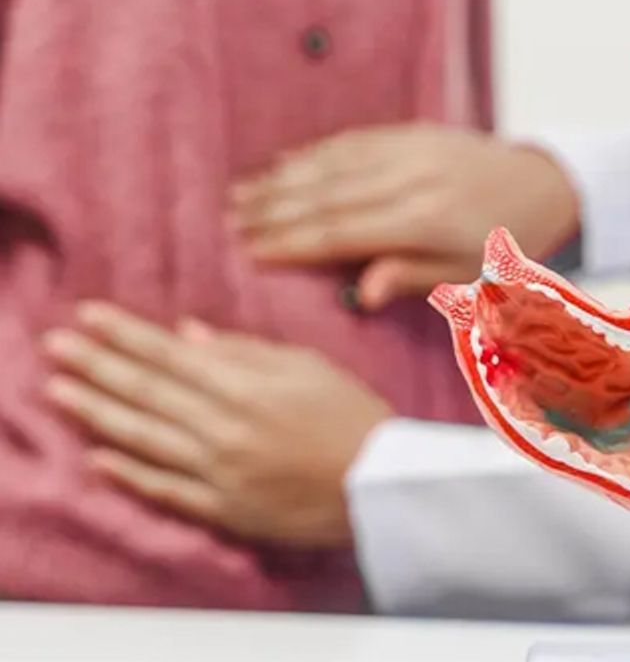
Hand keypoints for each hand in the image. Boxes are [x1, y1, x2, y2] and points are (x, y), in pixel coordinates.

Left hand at [42, 302, 392, 546]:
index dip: (124, 333)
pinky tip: (98, 458)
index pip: (168, 354)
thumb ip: (245, 351)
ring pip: (144, 439)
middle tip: (53, 345)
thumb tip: (187, 334)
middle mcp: (223, 428)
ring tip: (58, 393)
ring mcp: (219, 472)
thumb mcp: (308, 367)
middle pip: (145, 392)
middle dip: (95, 365)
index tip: (86, 315)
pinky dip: (129, 475)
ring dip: (96, 414)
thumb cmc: (353, 416)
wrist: (381, 484)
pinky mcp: (224, 509)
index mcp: (245, 387)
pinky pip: (166, 491)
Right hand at [231, 123, 579, 310]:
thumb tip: (360, 295)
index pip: (342, 232)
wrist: (541, 184)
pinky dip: (313, 153)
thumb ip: (410, 278)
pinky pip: (352, 141)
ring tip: (239, 196)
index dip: (293, 242)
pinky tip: (281, 164)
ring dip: (282, 180)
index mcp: (424, 222)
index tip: (250, 251)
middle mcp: (411, 180)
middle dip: (273, 209)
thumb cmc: (497, 244)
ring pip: (332, 164)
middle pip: (327, 196)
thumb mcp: (464, 276)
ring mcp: (409, 150)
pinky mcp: (411, 132)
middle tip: (228, 224)